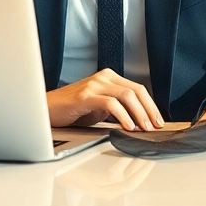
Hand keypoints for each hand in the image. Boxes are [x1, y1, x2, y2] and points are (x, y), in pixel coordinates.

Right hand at [47, 69, 165, 130]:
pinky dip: (123, 116)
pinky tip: (127, 126)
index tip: (158, 121)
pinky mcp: (85, 95)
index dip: (151, 106)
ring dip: (139, 114)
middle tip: (155, 127)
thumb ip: (117, 109)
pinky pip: (111, 104)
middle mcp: (104, 77)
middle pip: (136, 91)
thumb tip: (139, 122)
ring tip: (144, 128)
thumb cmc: (71, 110)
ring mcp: (95, 84)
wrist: (47, 110)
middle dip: (149, 110)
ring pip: (127, 96)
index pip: (138, 89)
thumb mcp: (99, 108)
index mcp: (109, 78)